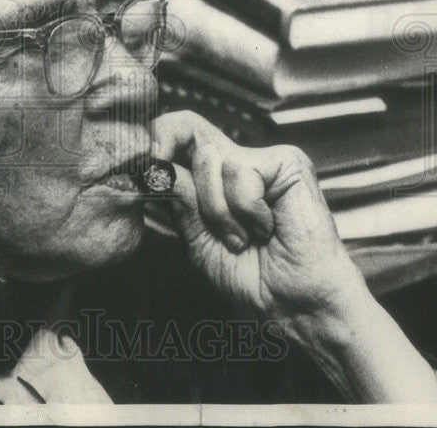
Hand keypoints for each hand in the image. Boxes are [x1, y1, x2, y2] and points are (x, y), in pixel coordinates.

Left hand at [152, 110, 364, 323]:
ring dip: (219, 212)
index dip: (155, 139)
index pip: (177, 135)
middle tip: (206, 223)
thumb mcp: (197, 238)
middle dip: (184, 181)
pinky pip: (240, 172)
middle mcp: (236, 161)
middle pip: (189, 130)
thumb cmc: (252, 279)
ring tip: (244, 237)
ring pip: (210, 161)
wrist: (293, 305)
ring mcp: (262, 160)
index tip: (143, 165)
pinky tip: (267, 228)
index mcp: (212, 177)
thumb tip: (153, 164)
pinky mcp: (288, 162)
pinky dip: (246, 209)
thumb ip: (178, 198)